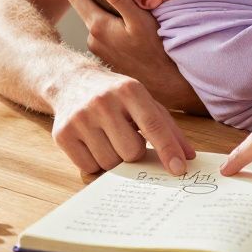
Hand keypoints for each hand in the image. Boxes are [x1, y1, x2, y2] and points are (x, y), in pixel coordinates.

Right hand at [51, 69, 195, 175]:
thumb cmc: (116, 95)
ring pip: (110, 163)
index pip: (153, 125)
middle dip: (135, 153)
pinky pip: (89, 168)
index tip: (179, 169)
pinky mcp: (62, 134)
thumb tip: (188, 157)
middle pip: (131, 152)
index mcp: (129, 90)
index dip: (168, 150)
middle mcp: (103, 102)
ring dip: (115, 159)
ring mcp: (80, 118)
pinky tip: (94, 144)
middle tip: (127, 138)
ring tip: (109, 139)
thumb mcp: (144, 101)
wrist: (71, 82)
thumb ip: (168, 127)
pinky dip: (96, 163)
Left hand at [68, 0, 202, 111]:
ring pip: (95, 24)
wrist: (166, 83)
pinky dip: (108, 26)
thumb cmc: (157, 49)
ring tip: (115, 2)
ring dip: (101, 12)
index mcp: (97, 26)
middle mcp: (93, 40)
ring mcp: (99, 52)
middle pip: (84, 9)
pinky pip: (103, 36)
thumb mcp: (139, 19)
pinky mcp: (108, 60)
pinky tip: (122, 25)